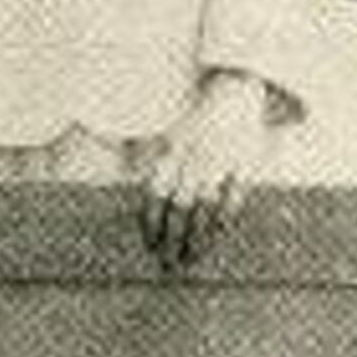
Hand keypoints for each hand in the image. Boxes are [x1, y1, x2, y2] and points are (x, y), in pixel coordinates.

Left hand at [144, 71, 273, 267]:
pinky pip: (231, 198)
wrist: (232, 91)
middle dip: (173, 239)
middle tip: (168, 265)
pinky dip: (223, 220)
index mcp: (171, 151)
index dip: (152, 222)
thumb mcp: (165, 133)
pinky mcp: (242, 164)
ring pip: (205, 208)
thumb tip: (114, 166)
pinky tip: (215, 238)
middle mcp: (192, 159)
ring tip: (190, 259)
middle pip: (180, 207)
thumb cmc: (194, 119)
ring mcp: (218, 163)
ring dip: (197, 237)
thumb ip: (142, 154)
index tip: (150, 246)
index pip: (157, 194)